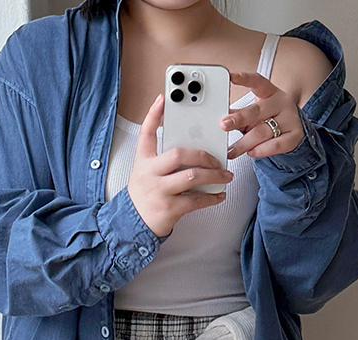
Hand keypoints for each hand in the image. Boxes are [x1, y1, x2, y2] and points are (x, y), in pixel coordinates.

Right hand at [127, 94, 233, 237]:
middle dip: (203, 155)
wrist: (133, 224)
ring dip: (213, 175)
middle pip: (179, 154)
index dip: (154, 113)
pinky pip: (196, 200)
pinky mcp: (169, 209)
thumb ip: (162, 159)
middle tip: (216, 158)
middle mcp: (150, 173)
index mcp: (144, 161)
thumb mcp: (145, 172)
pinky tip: (219, 194)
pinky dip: (211, 197)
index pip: (146, 132)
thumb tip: (192, 150)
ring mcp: (160, 191)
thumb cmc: (144, 196)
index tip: (164, 98)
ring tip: (225, 176)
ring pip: (192, 176)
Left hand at [222, 71, 304, 159]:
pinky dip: (261, 150)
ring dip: (244, 143)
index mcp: (270, 92)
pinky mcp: (294, 136)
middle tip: (223, 125)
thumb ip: (239, 114)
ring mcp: (289, 119)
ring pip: (263, 131)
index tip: (231, 77)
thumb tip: (222, 118)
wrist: (292, 131)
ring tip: (231, 150)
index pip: (257, 82)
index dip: (245, 79)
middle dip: (239, 119)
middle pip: (257, 111)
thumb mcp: (254, 114)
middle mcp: (281, 103)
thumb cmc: (270, 119)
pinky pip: (275, 145)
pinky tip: (251, 153)